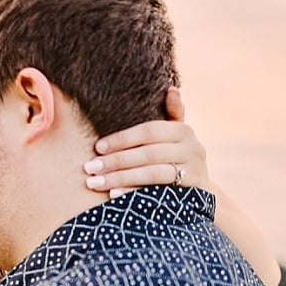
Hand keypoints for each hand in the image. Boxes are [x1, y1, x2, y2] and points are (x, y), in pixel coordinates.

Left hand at [83, 88, 211, 197]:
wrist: (196, 190)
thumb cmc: (173, 156)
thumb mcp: (172, 136)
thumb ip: (169, 114)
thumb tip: (171, 89)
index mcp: (182, 130)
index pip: (149, 131)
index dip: (123, 139)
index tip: (97, 147)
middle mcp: (192, 148)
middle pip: (149, 153)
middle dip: (116, 161)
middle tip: (89, 168)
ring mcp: (193, 172)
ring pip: (153, 174)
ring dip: (121, 178)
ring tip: (95, 182)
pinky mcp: (190, 193)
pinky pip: (158, 193)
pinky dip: (134, 193)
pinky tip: (113, 195)